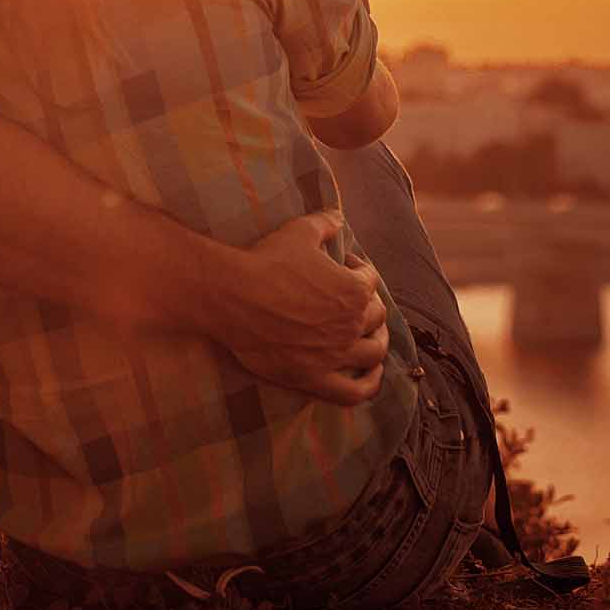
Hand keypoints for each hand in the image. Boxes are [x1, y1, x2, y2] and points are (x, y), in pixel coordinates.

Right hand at [218, 211, 389, 405]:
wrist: (233, 297)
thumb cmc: (266, 261)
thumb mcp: (299, 231)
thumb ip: (325, 222)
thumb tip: (338, 217)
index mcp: (353, 289)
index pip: (370, 280)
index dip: (359, 270)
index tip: (346, 267)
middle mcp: (351, 323)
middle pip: (376, 317)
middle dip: (370, 306)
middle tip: (357, 303)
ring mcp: (335, 354)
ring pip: (372, 353)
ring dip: (377, 343)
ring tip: (371, 339)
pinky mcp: (315, 378)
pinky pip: (353, 392)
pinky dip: (368, 386)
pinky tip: (370, 378)